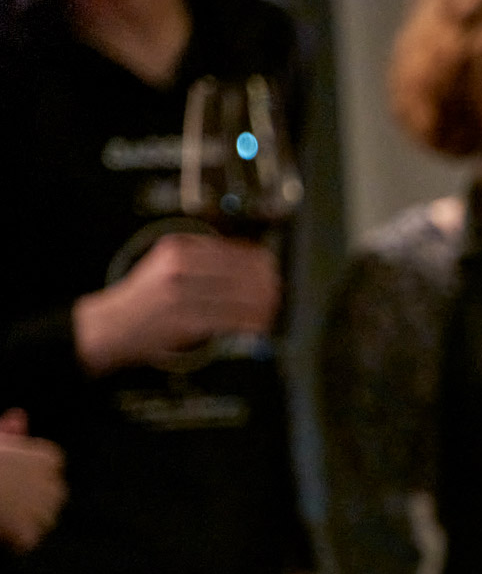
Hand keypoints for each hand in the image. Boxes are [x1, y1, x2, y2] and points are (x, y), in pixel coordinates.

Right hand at [0, 410, 64, 550]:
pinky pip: (26, 542)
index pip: (51, 468)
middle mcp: (53, 483)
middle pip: (53, 495)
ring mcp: (42, 511)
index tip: (6, 471)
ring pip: (43, 520)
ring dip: (26, 520)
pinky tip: (0, 530)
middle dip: (34, 497)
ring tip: (1, 510)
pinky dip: (13, 540)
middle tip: (3, 495)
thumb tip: (19, 416)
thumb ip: (9, 431)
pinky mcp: (27, 534)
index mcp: (48, 458)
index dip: (27, 472)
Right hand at [72, 233, 280, 374]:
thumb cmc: (147, 295)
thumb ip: (202, 256)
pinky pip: (231, 321)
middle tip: (276, 293)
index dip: (261, 262)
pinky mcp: (187, 321)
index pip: (234, 250)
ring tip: (270, 311)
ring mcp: (184, 295)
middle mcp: (181, 267)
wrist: (114, 323)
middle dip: (266, 285)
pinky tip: (259, 326)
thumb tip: (251, 260)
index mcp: (178, 247)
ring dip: (262, 307)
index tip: (272, 270)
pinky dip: (250, 324)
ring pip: (241, 298)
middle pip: (243, 273)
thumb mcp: (167, 261)